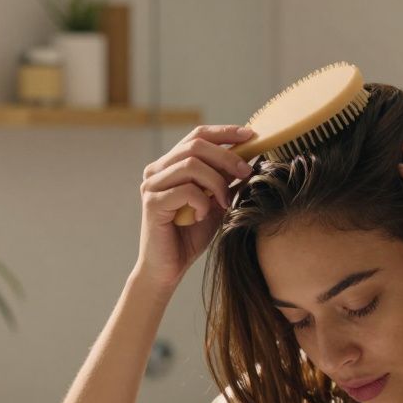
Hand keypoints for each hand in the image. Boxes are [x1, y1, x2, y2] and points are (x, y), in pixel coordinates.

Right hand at [137, 125, 254, 289]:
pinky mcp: (152, 202)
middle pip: (196, 145)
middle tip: (246, 172)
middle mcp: (157, 170)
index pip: (197, 135)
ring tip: (225, 202)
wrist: (168, 269)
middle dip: (227, 157)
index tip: (251, 135)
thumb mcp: (216, 203)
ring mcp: (152, 184)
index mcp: (171, 165)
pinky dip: (202, 202)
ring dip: (217, 182)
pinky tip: (201, 216)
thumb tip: (251, 158)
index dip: (225, 132)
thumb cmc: (190, 236)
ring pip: (191, 165)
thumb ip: (226, 180)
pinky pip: (185, 190)